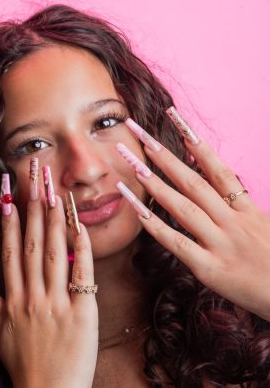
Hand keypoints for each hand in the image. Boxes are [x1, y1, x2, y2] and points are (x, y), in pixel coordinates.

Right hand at [0, 183, 97, 387]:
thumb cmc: (26, 370)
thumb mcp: (2, 337)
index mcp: (13, 301)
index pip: (10, 255)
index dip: (10, 226)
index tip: (9, 200)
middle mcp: (32, 297)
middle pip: (32, 246)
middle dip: (32, 210)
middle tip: (33, 181)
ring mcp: (56, 303)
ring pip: (54, 253)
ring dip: (53, 219)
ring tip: (53, 191)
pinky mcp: (81, 313)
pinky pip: (81, 275)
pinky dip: (82, 249)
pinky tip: (80, 225)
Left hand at [122, 112, 269, 319]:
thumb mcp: (265, 228)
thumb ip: (240, 210)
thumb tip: (222, 190)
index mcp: (247, 210)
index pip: (217, 168)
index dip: (195, 143)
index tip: (175, 119)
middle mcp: (233, 221)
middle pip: (193, 181)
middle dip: (162, 154)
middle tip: (138, 131)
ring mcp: (221, 244)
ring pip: (182, 207)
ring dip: (154, 183)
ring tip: (131, 163)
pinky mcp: (210, 269)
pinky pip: (176, 243)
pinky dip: (154, 226)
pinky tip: (134, 209)